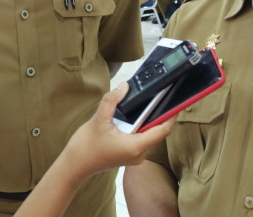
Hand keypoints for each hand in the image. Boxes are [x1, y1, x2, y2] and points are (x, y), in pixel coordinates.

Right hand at [60, 83, 175, 180]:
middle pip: (157, 131)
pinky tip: (138, 114)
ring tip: (151, 101)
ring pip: (149, 133)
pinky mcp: (129, 153)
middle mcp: (139, 153)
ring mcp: (134, 155)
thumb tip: (125, 86)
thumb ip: (112, 100)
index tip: (178, 102)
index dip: (172, 115)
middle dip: (161, 113)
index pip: (163, 130)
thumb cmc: (86, 147)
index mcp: (135, 146)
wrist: (74, 166)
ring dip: (150, 119)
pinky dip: (142, 125)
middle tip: (164, 95)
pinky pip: (141, 137)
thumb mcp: (98, 120)